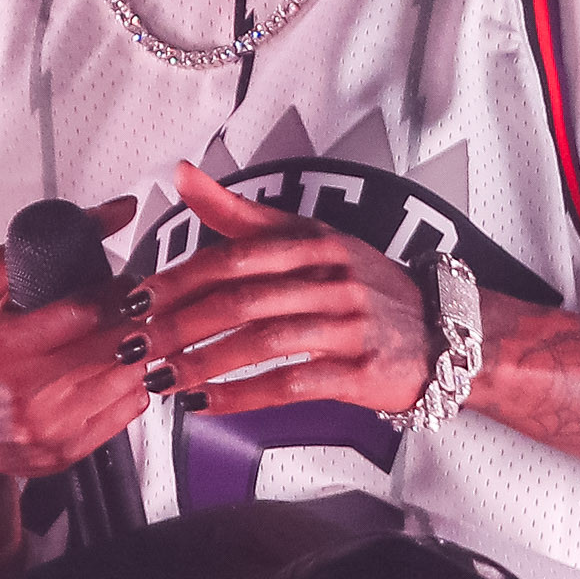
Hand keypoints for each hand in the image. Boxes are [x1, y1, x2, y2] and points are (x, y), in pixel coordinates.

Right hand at [0, 195, 156, 483]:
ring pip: (127, 378)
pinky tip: (119, 370)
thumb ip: (24, 253)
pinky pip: (126, 412)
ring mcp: (48, 426)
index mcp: (1, 346)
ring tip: (130, 335)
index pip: (85, 312)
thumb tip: (101, 216)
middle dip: (136, 318)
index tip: (126, 284)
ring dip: (139, 351)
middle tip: (138, 305)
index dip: (119, 293)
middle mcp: (25, 390)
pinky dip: (133, 384)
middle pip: (112, 344)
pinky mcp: (66, 450)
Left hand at [141, 162, 433, 418]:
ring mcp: (349, 325)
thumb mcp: (313, 239)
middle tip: (134, 347)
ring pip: (262, 342)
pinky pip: (292, 383)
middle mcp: (332, 278)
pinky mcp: (360, 370)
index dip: (179, 279)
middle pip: (241, 300)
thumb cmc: (367, 287)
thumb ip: (242, 216)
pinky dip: (243, 397)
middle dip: (178, 326)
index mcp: (314, 243)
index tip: (134, 300)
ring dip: (203, 363)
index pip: (234, 257)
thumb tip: (182, 174)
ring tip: (160, 379)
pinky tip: (206, 405)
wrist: (445, 334)